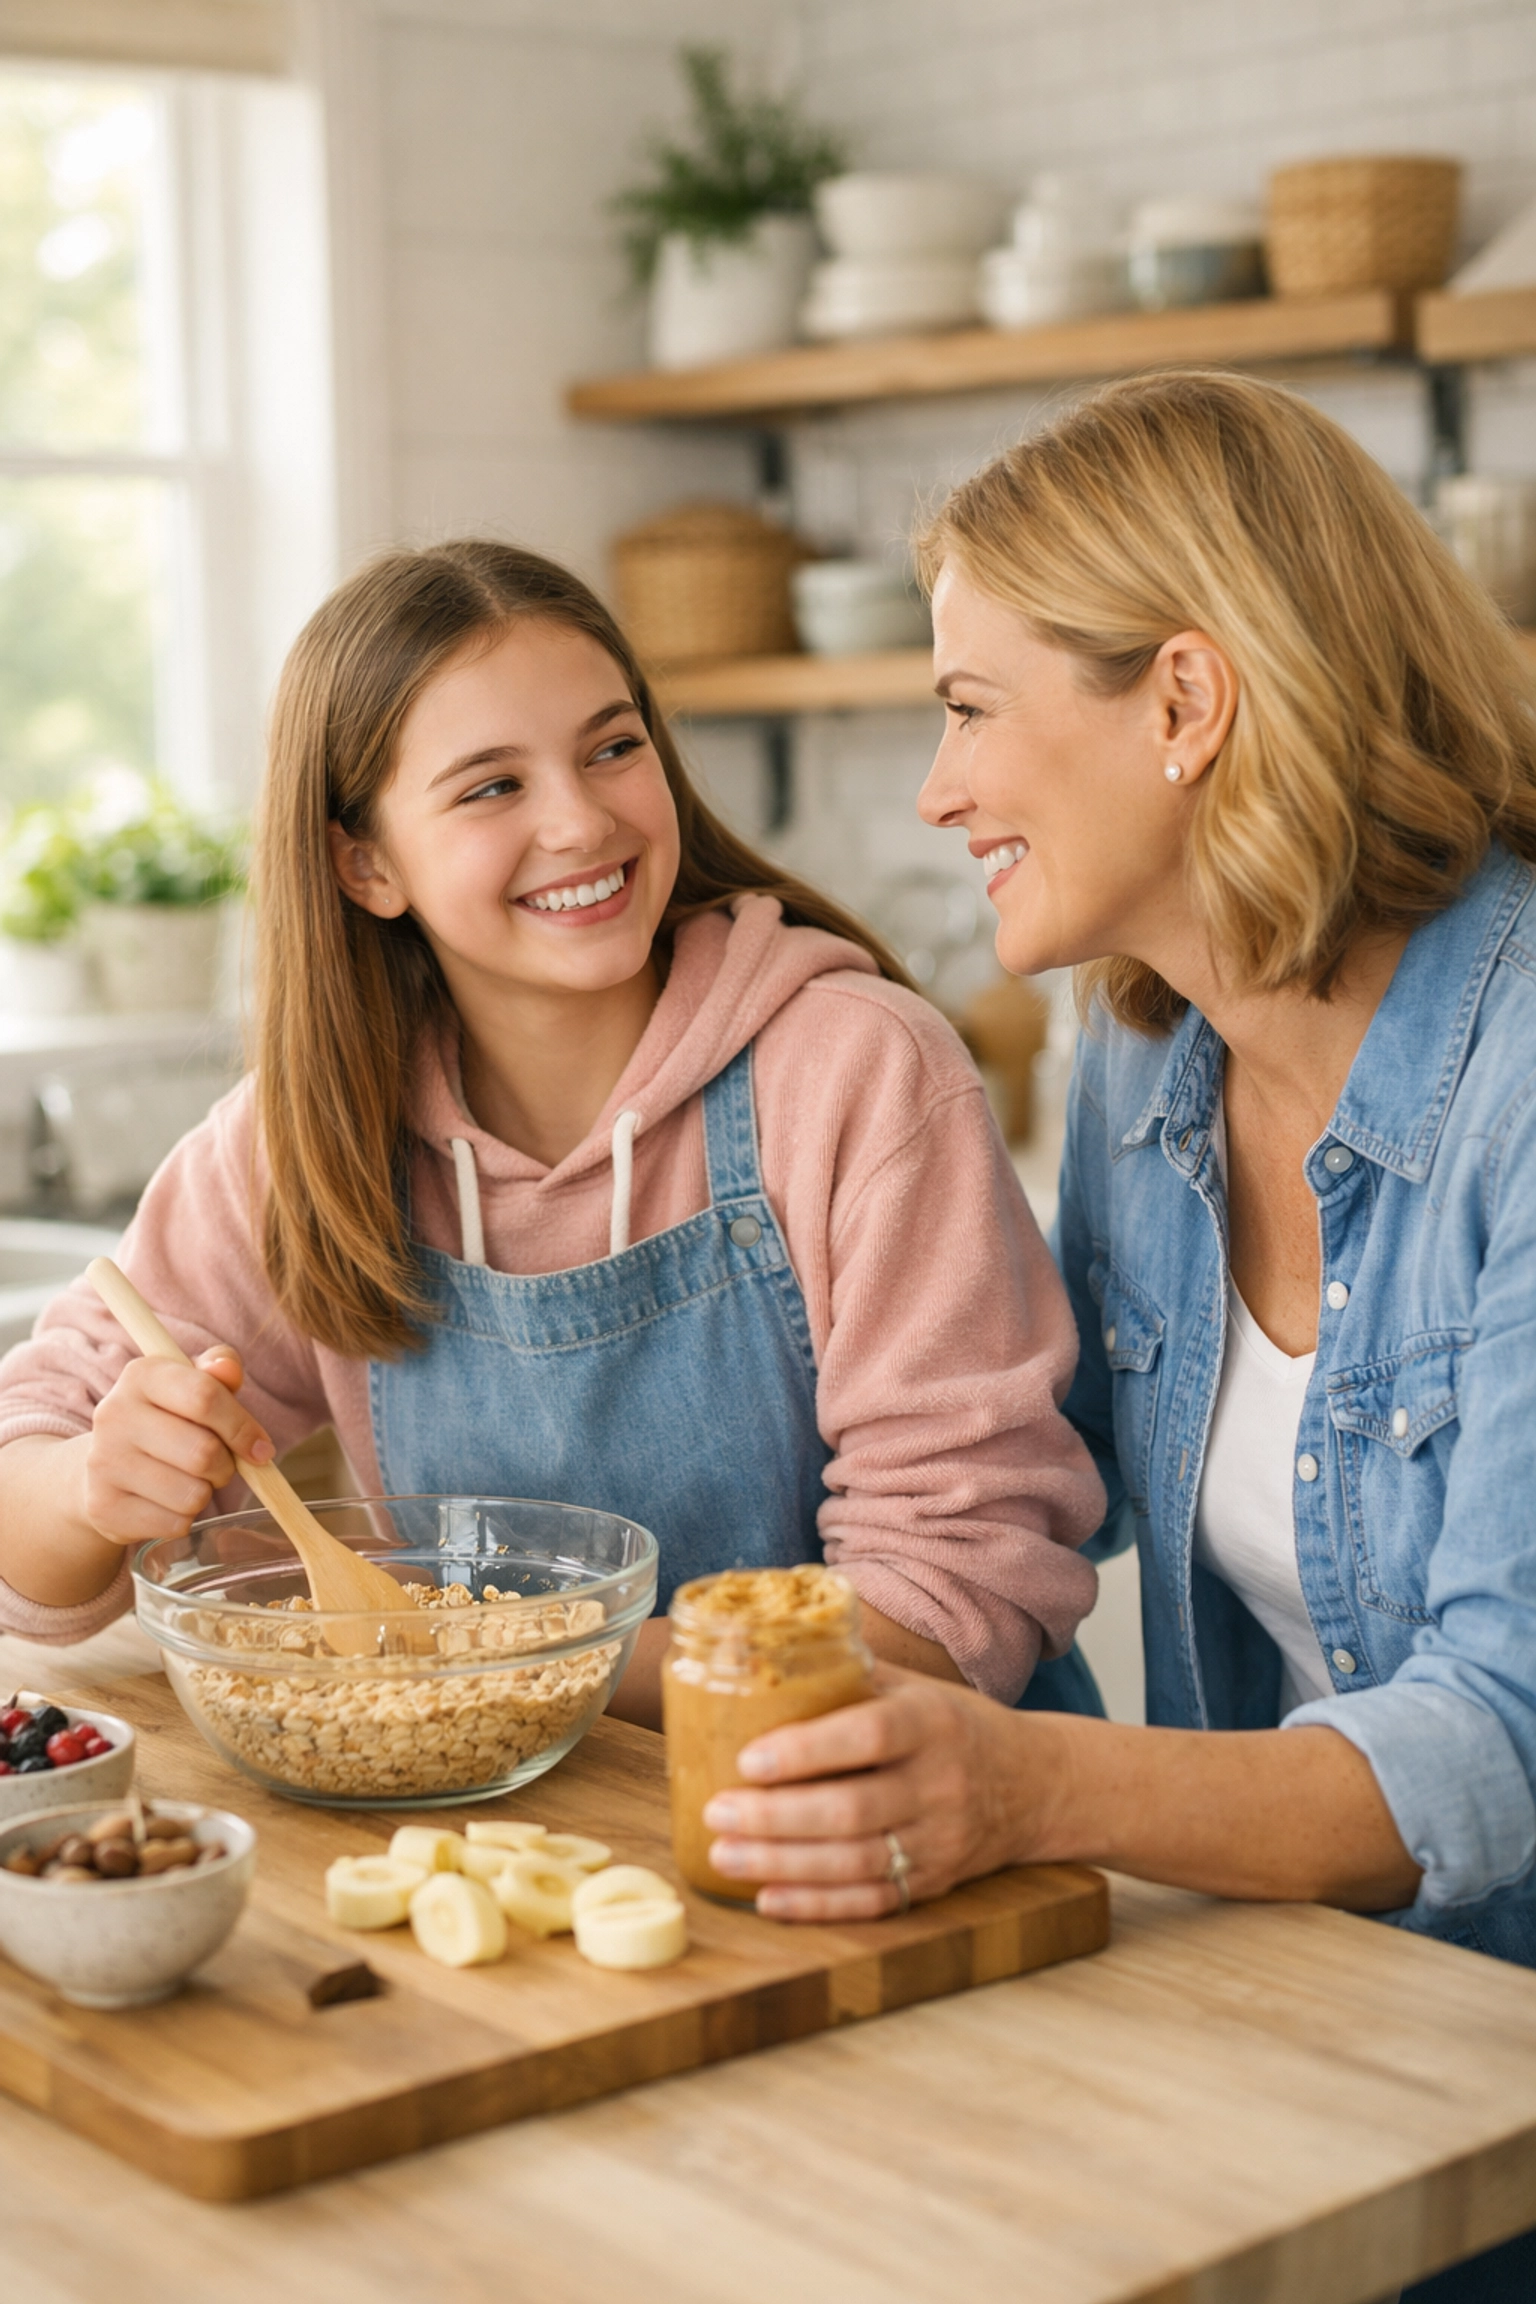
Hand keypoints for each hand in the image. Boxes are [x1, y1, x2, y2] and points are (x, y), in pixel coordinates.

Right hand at [82, 1348, 274, 1546]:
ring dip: (205, 1493)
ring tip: (188, 1481)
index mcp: (141, 1376)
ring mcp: (103, 1463)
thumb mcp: (192, 1386)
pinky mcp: (104, 1508)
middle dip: (226, 1466)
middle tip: (218, 1465)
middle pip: (203, 1452)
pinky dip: (184, 1519)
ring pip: (192, 1494)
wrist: (104, 1469)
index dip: (242, 1427)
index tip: (259, 1447)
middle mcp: (114, 1415)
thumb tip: (229, 1369)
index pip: (205, 1397)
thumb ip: (220, 1371)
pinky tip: (165, 1503)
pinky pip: (175, 1524)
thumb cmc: (166, 1421)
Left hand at [702, 1665, 1028, 1921]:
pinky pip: (871, 1901)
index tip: (748, 1758)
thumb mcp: (916, 1688)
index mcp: (932, 1723)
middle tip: (717, 1813)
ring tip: (724, 1854)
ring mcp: (940, 1840)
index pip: (869, 1735)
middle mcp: (940, 1784)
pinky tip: (767, 1898)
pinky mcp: (936, 1883)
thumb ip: (849, 1678)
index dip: (807, 1750)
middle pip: (852, 1810)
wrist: (1035, 1784)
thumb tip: (761, 1656)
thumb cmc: (954, 1725)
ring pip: (855, 1862)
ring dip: (782, 1864)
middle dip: (776, 1817)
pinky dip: (816, 1905)